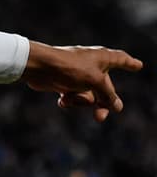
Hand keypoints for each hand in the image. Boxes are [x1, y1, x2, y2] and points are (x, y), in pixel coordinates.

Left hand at [21, 41, 142, 122]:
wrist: (38, 67)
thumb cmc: (69, 68)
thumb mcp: (95, 82)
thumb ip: (108, 95)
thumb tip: (117, 107)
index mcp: (101, 58)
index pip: (120, 59)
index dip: (129, 63)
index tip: (138, 65)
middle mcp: (91, 66)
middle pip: (105, 88)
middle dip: (102, 103)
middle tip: (99, 118)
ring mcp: (78, 75)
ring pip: (90, 96)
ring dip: (82, 101)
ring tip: (72, 97)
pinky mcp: (65, 82)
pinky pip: (75, 97)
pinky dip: (70, 100)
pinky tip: (62, 100)